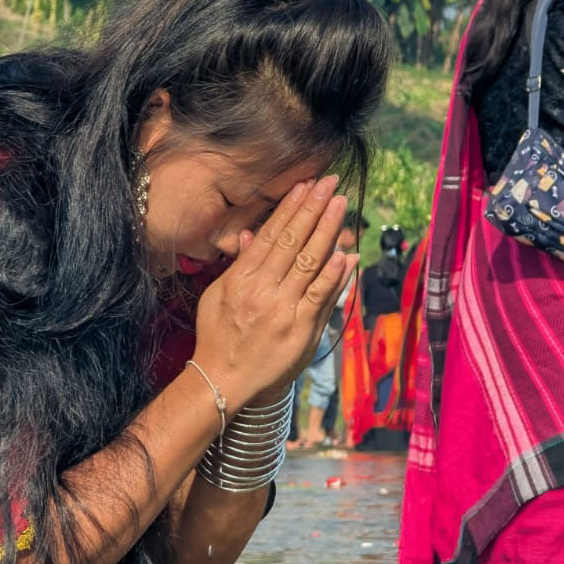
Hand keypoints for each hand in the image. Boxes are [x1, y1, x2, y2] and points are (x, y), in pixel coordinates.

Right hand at [191, 177, 355, 415]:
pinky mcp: (300, 330)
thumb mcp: (218, 295)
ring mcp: (283, 309)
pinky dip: (334, 275)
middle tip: (330, 184)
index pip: (271, 235)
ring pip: (309, 262)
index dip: (291, 208)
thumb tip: (252, 233)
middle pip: (293, 241)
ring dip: (327, 230)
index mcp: (241, 278)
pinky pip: (320, 297)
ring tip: (341, 204)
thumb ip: (240, 265)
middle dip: (313, 209)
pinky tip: (346, 254)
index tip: (306, 185)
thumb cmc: (219, 336)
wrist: (223, 380)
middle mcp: (262, 290)